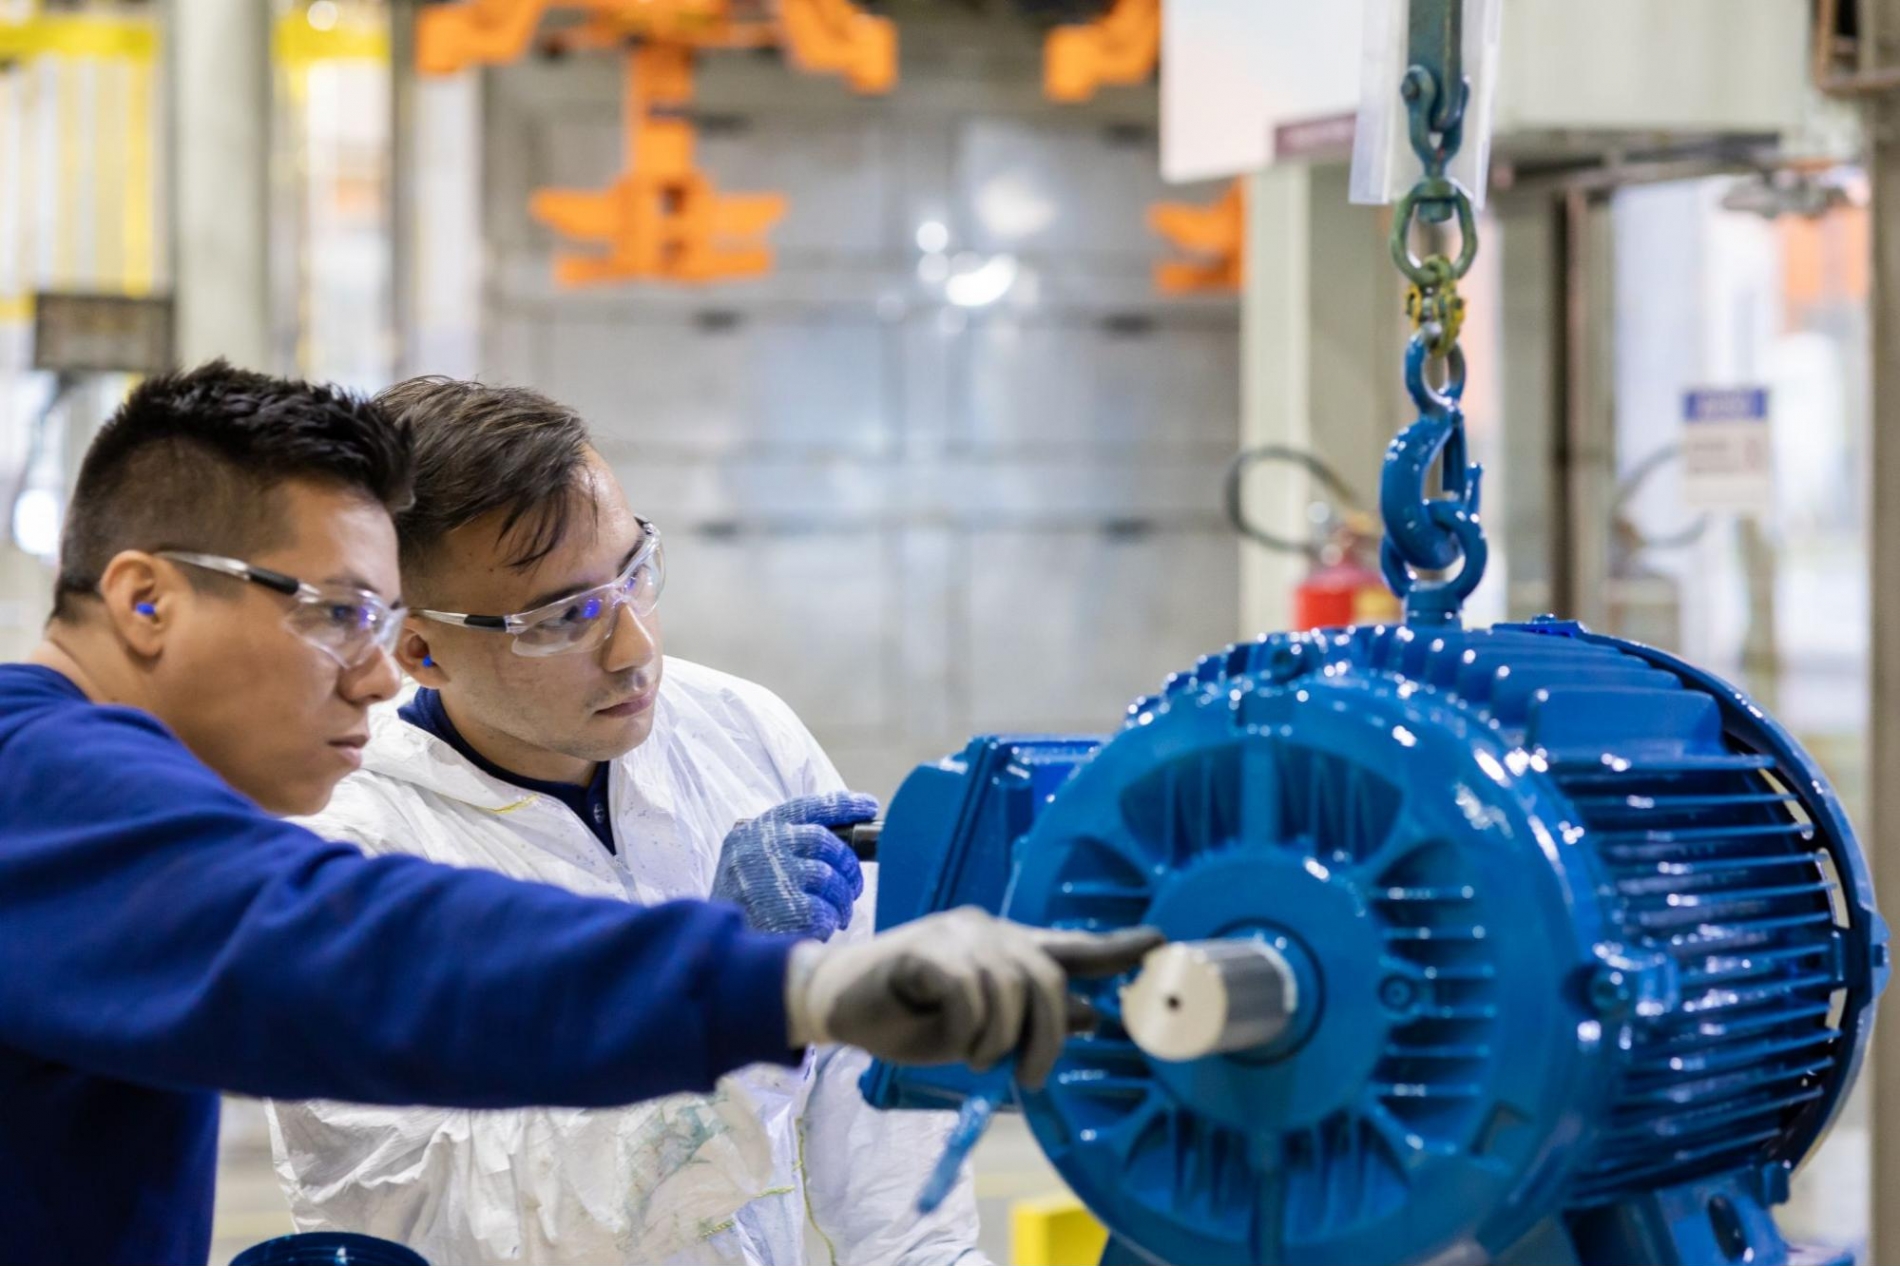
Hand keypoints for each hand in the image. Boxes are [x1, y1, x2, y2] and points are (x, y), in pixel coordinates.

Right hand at [711, 792, 874, 939]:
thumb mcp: (749, 861)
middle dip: (847, 865)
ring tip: (836, 913)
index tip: (868, 806)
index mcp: (757, 831)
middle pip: (826, 843)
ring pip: (832, 879)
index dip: (844, 805)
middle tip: (852, 884)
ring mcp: (778, 876)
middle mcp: (766, 847)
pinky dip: (829, 921)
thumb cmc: (742, 904)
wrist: (717, 948)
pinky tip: (819, 928)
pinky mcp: (790, 909)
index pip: (808, 806)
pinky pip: (826, 910)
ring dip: (841, 900)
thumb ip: (786, 845)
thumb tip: (840, 845)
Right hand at [784, 907, 1163, 1088]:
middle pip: (1048, 977)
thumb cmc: (909, 1015)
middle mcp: (989, 931)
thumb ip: (1031, 1016)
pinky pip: (968, 995)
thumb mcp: (980, 1027)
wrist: (838, 1001)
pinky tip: (943, 1036)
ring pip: (1009, 991)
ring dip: (994, 1040)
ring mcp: (957, 935)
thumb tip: (1092, 1015)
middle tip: (1030, 1076)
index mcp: (1006, 947)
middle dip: (1047, 1036)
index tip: (1160, 944)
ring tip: (972, 1057)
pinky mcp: (925, 949)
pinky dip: (963, 1029)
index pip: (1071, 944)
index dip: (1117, 946)